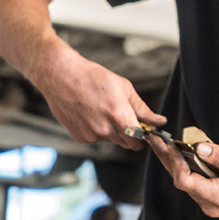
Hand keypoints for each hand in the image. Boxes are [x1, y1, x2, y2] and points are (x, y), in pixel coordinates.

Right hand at [35, 53, 164, 149]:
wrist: (61, 76)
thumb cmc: (91, 77)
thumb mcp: (123, 87)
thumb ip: (141, 108)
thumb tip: (157, 120)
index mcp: (119, 116)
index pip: (139, 141)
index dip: (143, 137)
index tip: (143, 131)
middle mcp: (105, 130)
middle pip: (126, 143)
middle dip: (129, 133)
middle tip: (123, 116)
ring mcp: (90, 135)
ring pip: (110, 140)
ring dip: (111, 130)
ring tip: (101, 109)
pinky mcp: (79, 137)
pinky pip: (94, 138)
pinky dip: (96, 129)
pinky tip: (90, 113)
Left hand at [147, 137, 218, 219]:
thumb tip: (200, 148)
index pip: (185, 180)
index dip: (175, 161)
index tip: (171, 144)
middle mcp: (212, 206)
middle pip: (181, 181)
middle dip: (168, 159)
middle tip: (157, 140)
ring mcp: (215, 206)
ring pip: (189, 183)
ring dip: (177, 164)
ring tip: (167, 145)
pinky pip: (198, 185)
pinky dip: (190, 170)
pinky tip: (186, 157)